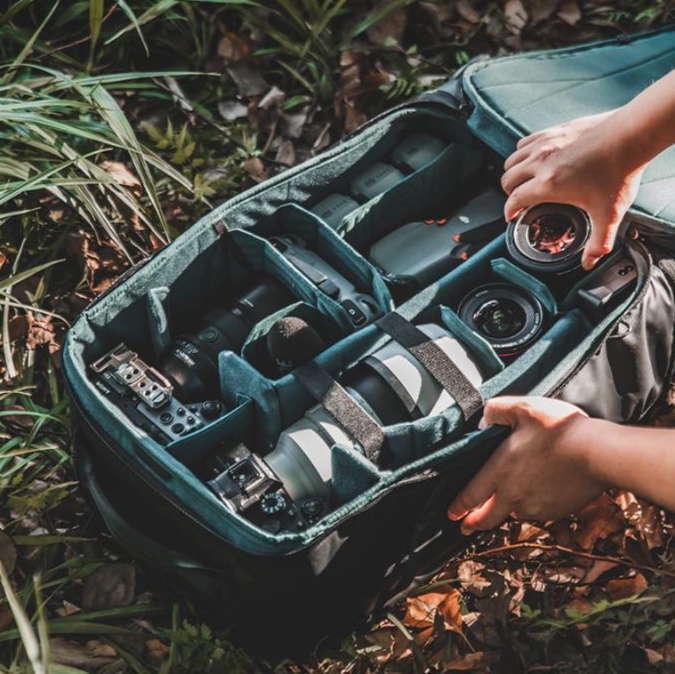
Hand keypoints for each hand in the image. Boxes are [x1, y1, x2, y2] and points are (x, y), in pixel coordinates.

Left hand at [448, 396, 606, 534]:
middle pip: (487, 518)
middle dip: (473, 523)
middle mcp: (513, 496)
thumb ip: (495, 411)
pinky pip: (536, 512)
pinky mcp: (555, 511)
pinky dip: (530, 507)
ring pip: (513, 514)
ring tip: (503, 505)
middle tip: (465, 527)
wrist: (599, 454)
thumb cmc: (560, 429)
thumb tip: (482, 419)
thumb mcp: (522, 408)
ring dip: (505, 512)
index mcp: (499, 473)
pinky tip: (535, 494)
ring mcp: (535, 507)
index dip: (458, 506)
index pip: (470, 496)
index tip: (451, 514)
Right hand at [500, 112, 644, 269]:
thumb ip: (598, 242)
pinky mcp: (552, 130)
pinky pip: (524, 143)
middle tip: (520, 200)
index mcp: (548, 184)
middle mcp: (541, 162)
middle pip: (507, 180)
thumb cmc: (619, 170)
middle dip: (510, 193)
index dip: (509, 211)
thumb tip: (589, 261)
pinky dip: (523, 153)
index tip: (512, 216)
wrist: (631, 136)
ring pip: (512, 160)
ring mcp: (545, 144)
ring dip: (513, 173)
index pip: (514, 200)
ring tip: (523, 181)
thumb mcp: (608, 213)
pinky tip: (533, 159)